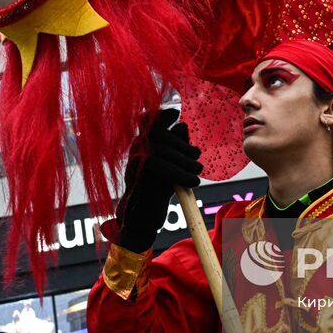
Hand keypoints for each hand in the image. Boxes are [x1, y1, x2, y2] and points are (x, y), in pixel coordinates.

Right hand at [114, 111, 201, 253]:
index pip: (148, 120)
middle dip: (183, 145)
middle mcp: (135, 149)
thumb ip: (177, 146)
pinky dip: (180, 174)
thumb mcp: (171, 165)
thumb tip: (183, 125)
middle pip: (160, 134)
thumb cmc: (156, 189)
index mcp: (143, 143)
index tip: (176, 114)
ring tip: (197, 172)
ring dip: (185, 161)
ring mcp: (134, 162)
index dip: (161, 114)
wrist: (140, 217)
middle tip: (198, 159)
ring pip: (161, 150)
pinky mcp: (138, 177)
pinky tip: (193, 182)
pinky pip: (160, 167)